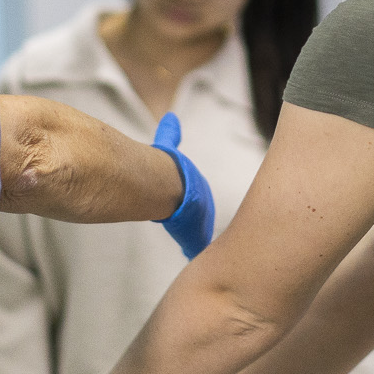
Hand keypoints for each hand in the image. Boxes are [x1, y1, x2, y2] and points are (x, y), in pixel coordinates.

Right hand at [151, 113, 215, 257]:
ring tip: (189, 239)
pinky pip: (195, 248)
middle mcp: (205, 203)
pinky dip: (193, 250)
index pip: (197, 195)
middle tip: (186, 222)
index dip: (190, 199)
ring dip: (194, 235)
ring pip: (198, 232)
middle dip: (194, 218)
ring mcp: (202, 222)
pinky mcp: (196, 238)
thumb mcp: (168, 148)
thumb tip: (170, 117)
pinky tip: (191, 255)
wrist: (170, 184)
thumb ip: (170, 135)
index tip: (186, 204)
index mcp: (199, 186)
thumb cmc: (169, 168)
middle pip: (200, 215)